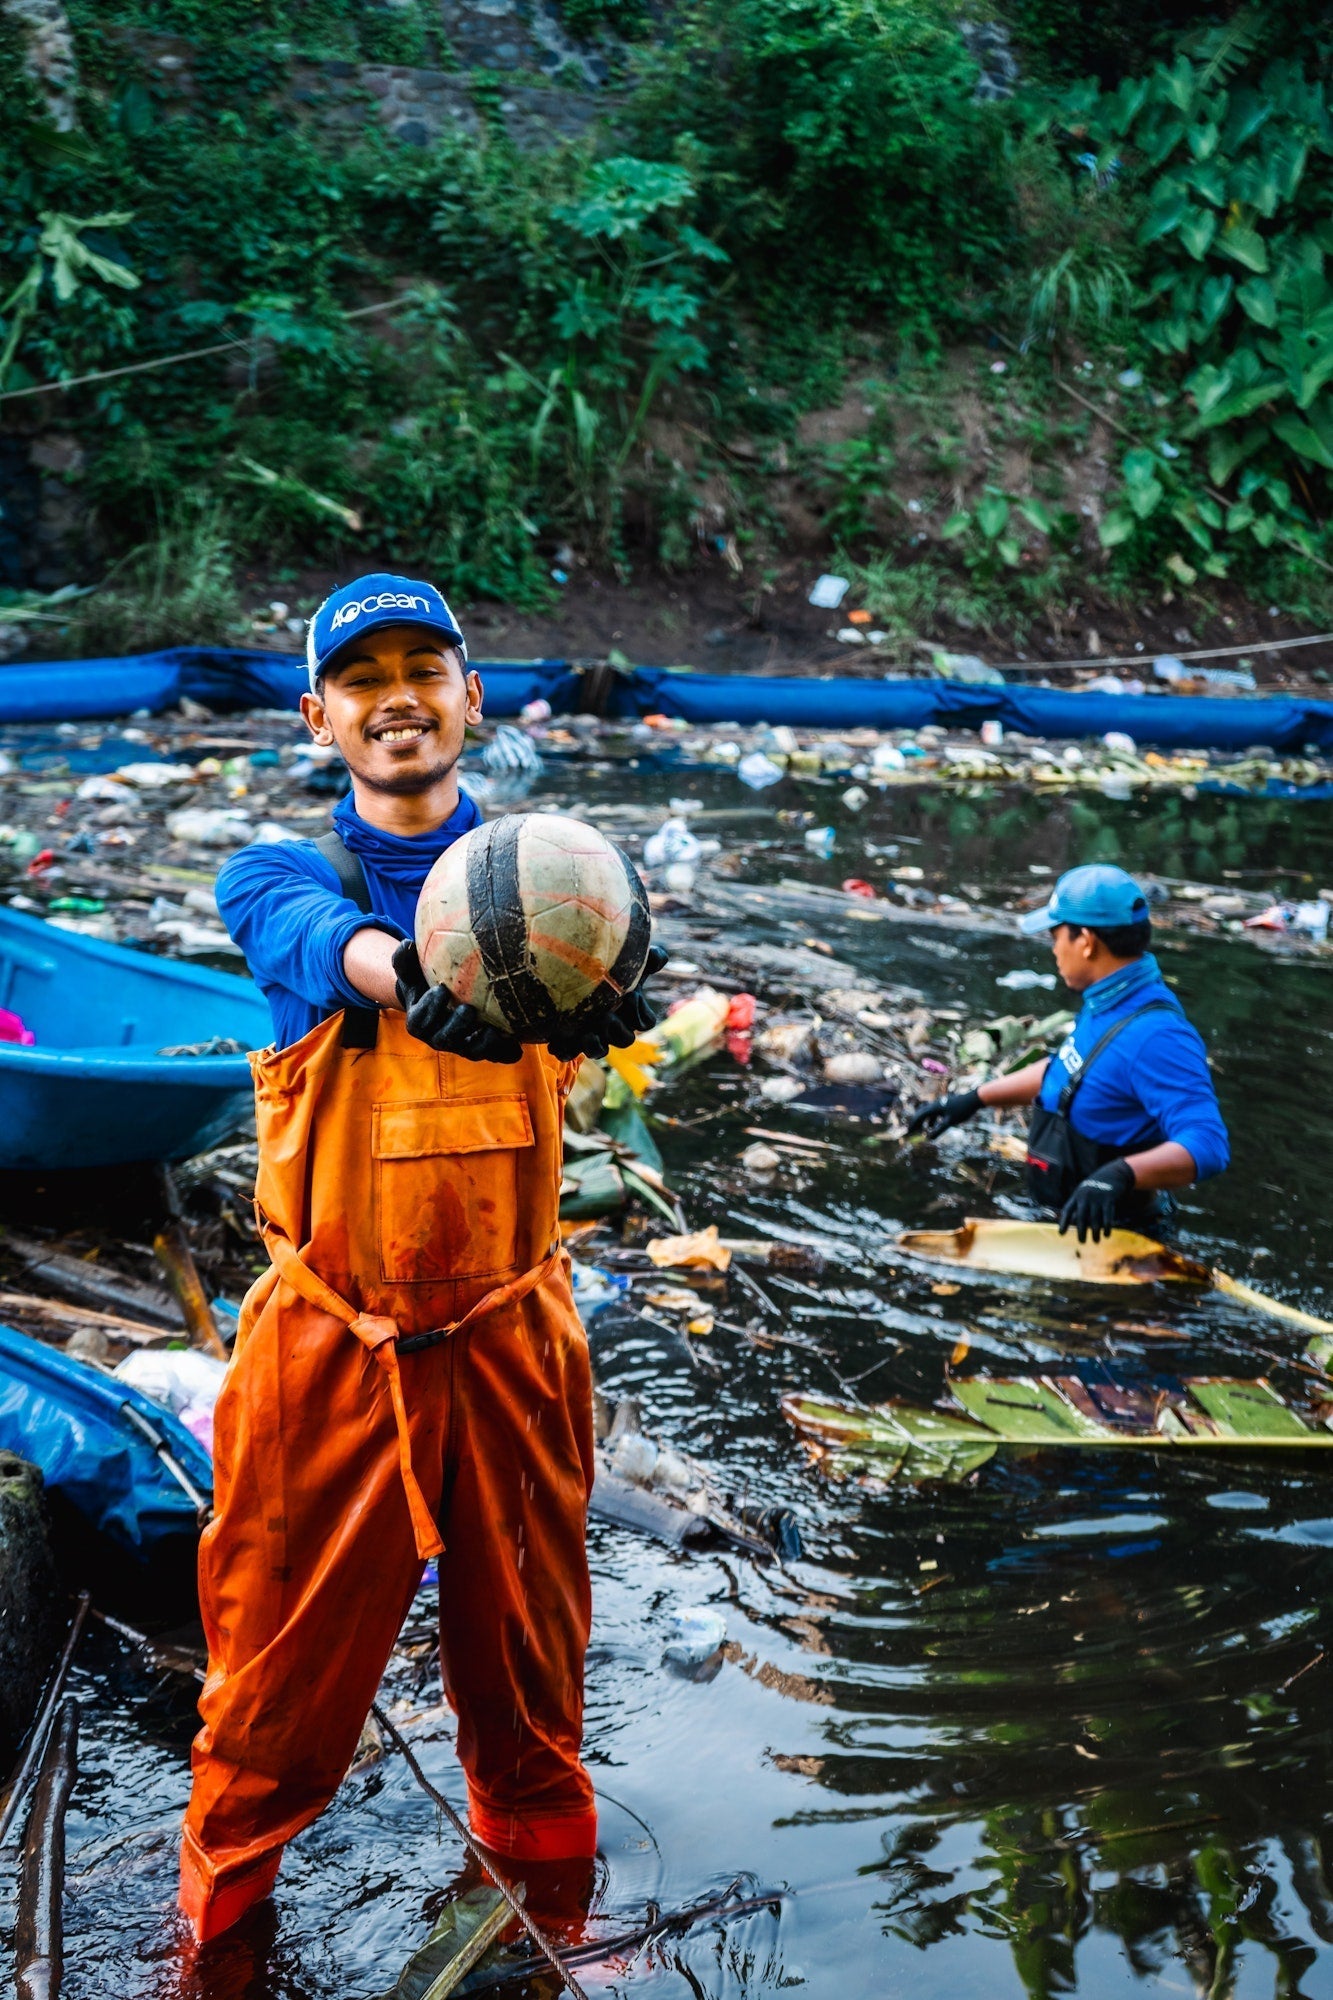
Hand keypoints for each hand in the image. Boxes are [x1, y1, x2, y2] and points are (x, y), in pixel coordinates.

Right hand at [392, 939, 522, 1063]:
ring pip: (471, 1052)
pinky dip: (506, 1052)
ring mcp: (462, 1046)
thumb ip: (404, 960)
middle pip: (445, 1041)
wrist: (443, 1000)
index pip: (419, 1022)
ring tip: (494, 1030)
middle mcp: (439, 1038)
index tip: (441, 990)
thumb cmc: (424, 981)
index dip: (429, 1009)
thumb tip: (406, 944)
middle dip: (456, 1027)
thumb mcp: (411, 971)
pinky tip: (518, 1043)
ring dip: (483, 1044)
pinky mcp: (484, 1049)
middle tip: (468, 1010)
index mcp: (420, 1023)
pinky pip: (496, 1055)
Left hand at [546, 943, 668, 1062]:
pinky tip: (559, 1043)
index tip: (631, 997)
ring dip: (595, 1045)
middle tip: (606, 1015)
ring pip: (599, 1051)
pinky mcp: (569, 1040)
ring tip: (586, 1033)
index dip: (641, 1014)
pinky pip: (569, 1053)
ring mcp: (592, 1036)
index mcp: (630, 1012)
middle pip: (624, 1039)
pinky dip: (566, 1050)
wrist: (566, 973)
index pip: (645, 1022)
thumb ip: (644, 959)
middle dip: (617, 1029)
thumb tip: (658, 956)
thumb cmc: (604, 970)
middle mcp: (613, 1028)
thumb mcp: (624, 962)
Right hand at [906, 1088, 981, 1139]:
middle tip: (912, 1131)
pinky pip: (935, 1112)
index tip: (909, 1132)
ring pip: (928, 1113)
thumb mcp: (950, 1122)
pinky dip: (932, 1119)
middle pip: (922, 1113)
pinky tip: (935, 1126)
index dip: (913, 1124)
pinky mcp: (946, 1105)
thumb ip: (939, 1131)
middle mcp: (935, 1104)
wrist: (974, 1099)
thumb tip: (929, 1139)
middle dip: (917, 1122)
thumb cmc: (962, 1110)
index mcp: (934, 1107)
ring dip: (924, 1121)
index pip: (920, 1116)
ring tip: (923, 1130)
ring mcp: (941, 1104)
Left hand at [1058, 1157, 1135, 1243]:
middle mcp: (1085, 1197)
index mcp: (1077, 1195)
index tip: (1061, 1234)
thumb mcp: (1084, 1190)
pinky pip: (1107, 1216)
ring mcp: (1097, 1198)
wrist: (1114, 1172)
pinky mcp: (1109, 1200)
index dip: (1063, 1222)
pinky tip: (1106, 1234)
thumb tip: (1073, 1221)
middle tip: (1082, 1242)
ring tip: (1096, 1241)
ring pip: (1095, 1219)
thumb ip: (1079, 1203)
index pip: (1067, 1210)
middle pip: (1081, 1217)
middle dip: (1081, 1231)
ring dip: (1095, 1232)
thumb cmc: (1097, 1185)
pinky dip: (1107, 1227)